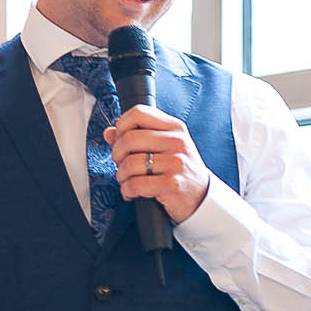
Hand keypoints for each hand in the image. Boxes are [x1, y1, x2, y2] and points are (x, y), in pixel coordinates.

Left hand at [107, 105, 210, 224]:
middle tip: (120, 164)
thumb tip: (109, 133)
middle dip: (117, 154)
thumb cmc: (180, 171)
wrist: (201, 198)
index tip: (120, 140)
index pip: (138, 113)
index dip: (121, 126)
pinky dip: (127, 190)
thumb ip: (138, 136)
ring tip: (127, 181)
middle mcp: (177, 142)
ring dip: (121, 176)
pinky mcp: (172, 185)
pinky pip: (136, 184)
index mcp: (175, 128)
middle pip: (129, 138)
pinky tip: (132, 193)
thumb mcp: (164, 148)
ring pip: (130, 163)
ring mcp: (176, 163)